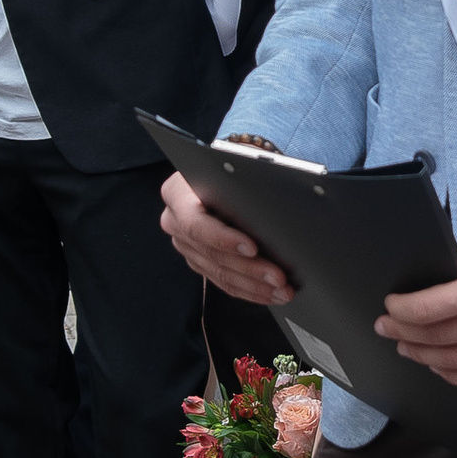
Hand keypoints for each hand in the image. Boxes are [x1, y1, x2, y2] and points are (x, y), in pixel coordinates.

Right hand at [161, 166, 294, 304]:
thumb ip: (243, 184)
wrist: (220, 169)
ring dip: (254, 285)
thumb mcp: (234, 165)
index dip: (224, 239)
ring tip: (281, 290)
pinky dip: (249, 289)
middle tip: (278, 277)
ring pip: (219, 273)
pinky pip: (223, 281)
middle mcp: (175, 221)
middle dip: (250, 268)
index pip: (196, 223)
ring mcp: (185, 244)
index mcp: (176, 194)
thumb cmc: (229, 164)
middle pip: (212, 254)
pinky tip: (269, 293)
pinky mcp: (198, 260)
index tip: (253, 248)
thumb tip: (275, 206)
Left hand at [377, 229, 456, 389]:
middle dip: (402, 332)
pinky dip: (451, 375)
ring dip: (422, 355)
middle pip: (434, 337)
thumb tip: (430, 288)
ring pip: (450, 362)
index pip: (428, 309)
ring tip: (407, 346)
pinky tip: (438, 365)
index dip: (401, 310)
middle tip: (387, 328)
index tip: (389, 307)